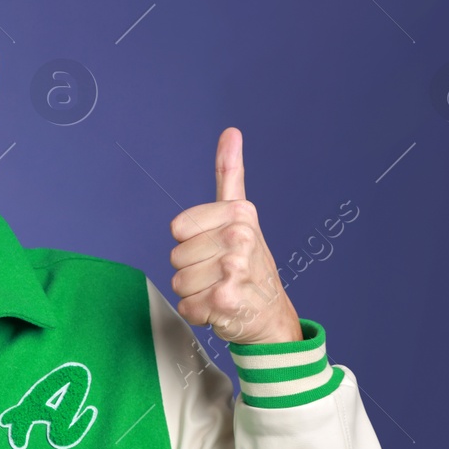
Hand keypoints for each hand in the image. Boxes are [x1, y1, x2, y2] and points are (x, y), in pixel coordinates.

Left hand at [168, 127, 300, 344]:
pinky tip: (221, 309)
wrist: (272, 316)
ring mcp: (234, 269)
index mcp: (239, 213)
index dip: (191, 243)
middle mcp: (239, 237)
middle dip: (193, 271)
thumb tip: (230, 132)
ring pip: (178, 282)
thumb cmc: (251, 266)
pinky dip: (198, 314)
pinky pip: (186, 306)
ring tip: (221, 290)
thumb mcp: (242, 216)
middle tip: (221, 275)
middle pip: (175, 256)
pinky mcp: (225, 300)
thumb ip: (230, 173)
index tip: (216, 248)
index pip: (178, 228)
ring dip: (195, 293)